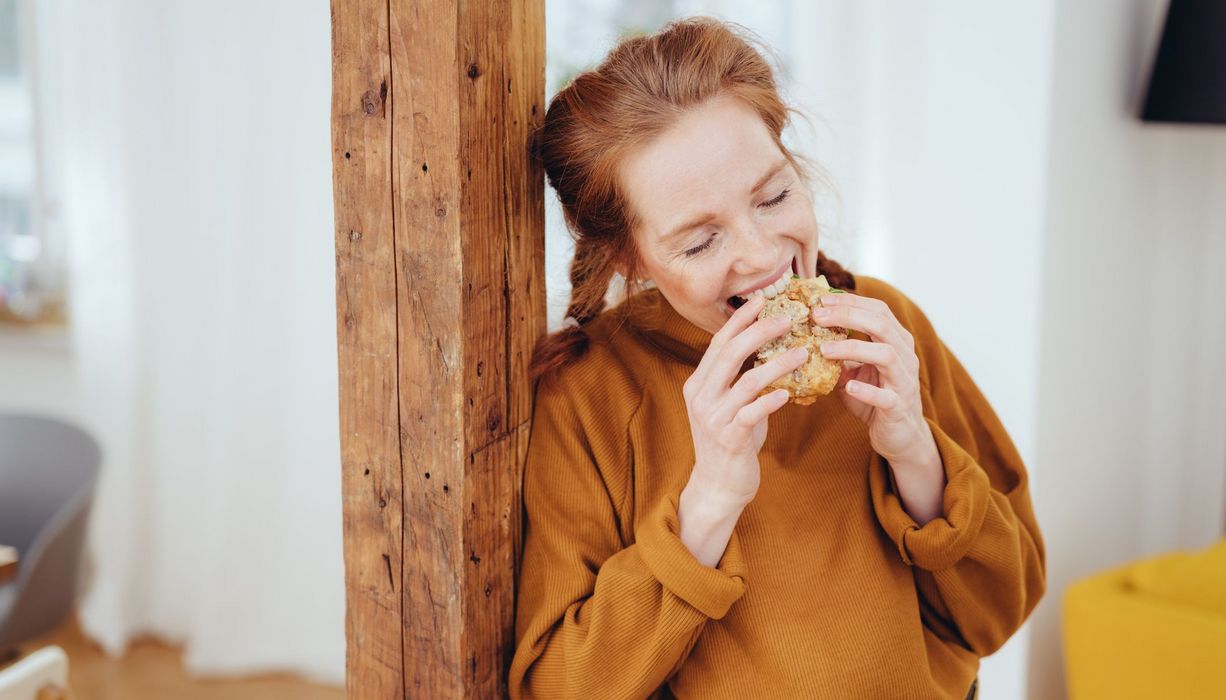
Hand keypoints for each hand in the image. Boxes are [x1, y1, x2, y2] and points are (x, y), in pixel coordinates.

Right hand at [682, 295, 808, 504]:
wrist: (718, 485)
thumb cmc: (732, 440)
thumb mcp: (730, 405)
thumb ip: (740, 379)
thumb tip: (771, 348)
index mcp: (699, 383)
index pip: (718, 342)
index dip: (740, 320)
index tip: (761, 300)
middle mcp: (701, 396)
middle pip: (730, 353)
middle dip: (759, 331)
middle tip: (788, 317)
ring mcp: (713, 418)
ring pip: (745, 381)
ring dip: (776, 363)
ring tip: (802, 352)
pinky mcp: (729, 438)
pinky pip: (752, 413)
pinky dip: (770, 400)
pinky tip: (788, 393)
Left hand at [812, 293, 936, 468]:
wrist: (900, 435)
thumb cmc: (876, 398)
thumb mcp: (855, 371)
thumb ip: (839, 353)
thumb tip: (806, 334)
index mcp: (896, 342)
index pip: (878, 310)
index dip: (850, 302)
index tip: (821, 300)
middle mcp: (905, 356)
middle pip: (881, 325)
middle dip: (848, 316)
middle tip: (817, 316)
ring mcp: (904, 381)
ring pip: (886, 355)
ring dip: (853, 348)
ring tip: (824, 349)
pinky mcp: (899, 407)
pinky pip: (885, 396)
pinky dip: (866, 390)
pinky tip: (848, 386)